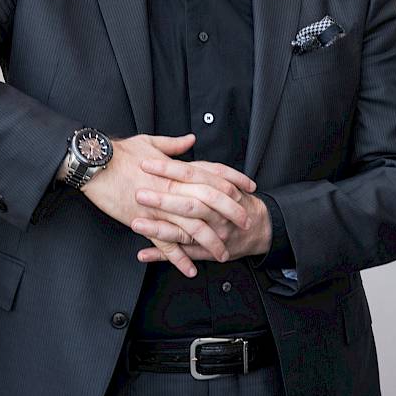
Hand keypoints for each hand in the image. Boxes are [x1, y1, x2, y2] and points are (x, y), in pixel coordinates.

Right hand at [78, 134, 255, 276]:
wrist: (94, 164)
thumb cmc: (119, 152)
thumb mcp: (148, 142)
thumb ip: (173, 145)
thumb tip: (190, 140)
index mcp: (176, 168)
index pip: (212, 174)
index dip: (233, 180)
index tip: (248, 188)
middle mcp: (172, 187)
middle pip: (210, 200)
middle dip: (231, 213)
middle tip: (246, 223)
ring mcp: (159, 206)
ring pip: (192, 227)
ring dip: (210, 242)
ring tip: (223, 253)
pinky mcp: (143, 221)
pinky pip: (165, 244)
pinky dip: (179, 259)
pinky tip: (190, 269)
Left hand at [132, 158, 271, 265]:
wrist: (259, 227)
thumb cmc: (238, 200)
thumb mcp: (225, 177)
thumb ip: (202, 163)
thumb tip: (186, 140)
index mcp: (219, 188)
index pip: (192, 174)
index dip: (168, 168)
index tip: (145, 163)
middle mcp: (216, 211)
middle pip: (189, 203)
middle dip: (163, 199)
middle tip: (139, 193)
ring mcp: (211, 233)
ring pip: (185, 231)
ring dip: (159, 229)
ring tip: (136, 224)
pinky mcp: (205, 251)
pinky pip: (182, 255)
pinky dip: (163, 255)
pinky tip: (143, 253)